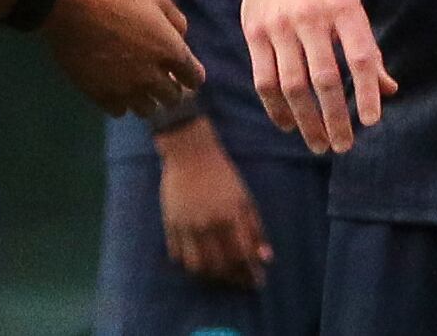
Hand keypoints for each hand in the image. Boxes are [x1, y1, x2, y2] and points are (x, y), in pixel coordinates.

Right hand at [40, 0, 203, 115]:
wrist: (69, 5)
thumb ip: (175, 19)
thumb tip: (182, 37)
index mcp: (170, 49)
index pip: (194, 78)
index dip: (191, 75)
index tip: (185, 73)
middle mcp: (152, 75)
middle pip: (173, 98)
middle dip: (170, 88)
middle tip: (162, 79)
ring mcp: (125, 88)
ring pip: (148, 110)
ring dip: (147, 99)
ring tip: (138, 85)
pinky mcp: (100, 95)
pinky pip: (120, 111)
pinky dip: (122, 102)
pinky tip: (116, 87)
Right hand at [156, 118, 271, 287]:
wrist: (190, 154)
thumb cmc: (223, 175)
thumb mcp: (245, 199)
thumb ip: (256, 228)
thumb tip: (266, 258)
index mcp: (230, 216)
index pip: (242, 256)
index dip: (251, 273)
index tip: (257, 282)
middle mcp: (207, 224)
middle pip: (219, 265)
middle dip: (233, 279)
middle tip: (242, 282)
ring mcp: (186, 225)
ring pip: (197, 266)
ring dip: (210, 276)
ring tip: (221, 275)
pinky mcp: (170, 224)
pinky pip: (178, 255)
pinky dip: (189, 263)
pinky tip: (200, 263)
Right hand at [239, 0, 394, 153]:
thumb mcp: (352, 6)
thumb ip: (368, 48)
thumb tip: (388, 90)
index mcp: (344, 8)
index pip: (361, 56)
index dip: (367, 91)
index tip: (371, 122)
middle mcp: (311, 16)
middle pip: (325, 78)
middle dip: (335, 118)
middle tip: (343, 145)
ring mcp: (280, 25)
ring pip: (293, 85)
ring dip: (307, 121)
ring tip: (319, 144)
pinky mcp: (254, 33)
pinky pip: (265, 80)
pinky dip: (277, 108)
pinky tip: (290, 125)